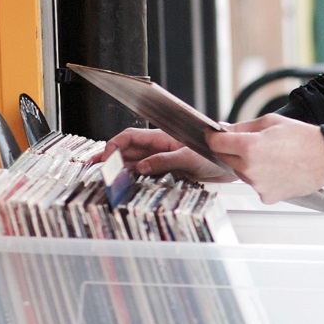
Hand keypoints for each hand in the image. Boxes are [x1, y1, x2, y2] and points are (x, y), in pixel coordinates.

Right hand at [95, 127, 235, 182]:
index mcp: (160, 137)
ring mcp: (163, 159)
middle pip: (127, 152)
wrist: (233, 160)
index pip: (129, 138)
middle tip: (90, 168)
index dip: (113, 146)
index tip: (104, 159)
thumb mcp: (188, 157)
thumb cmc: (214, 151)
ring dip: (120, 171)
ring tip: (103, 179)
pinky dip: (135, 180)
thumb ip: (164, 161)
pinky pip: (147, 175)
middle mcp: (159, 147)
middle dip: (109, 159)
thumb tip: (141, 168)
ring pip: (135, 164)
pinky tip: (125, 186)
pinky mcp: (169, 172)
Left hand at [205, 116, 323, 202]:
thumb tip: (223, 130)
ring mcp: (258, 185)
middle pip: (225, 158)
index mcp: (249, 146)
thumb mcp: (270, 122)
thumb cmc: (303, 138)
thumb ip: (242, 127)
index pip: (216, 143)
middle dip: (232, 150)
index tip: (214, 135)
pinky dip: (261, 178)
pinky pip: (255, 185)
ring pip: (241, 173)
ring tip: (271, 156)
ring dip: (247, 164)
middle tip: (251, 143)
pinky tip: (277, 169)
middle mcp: (250, 168)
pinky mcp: (267, 196)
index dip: (213, 136)